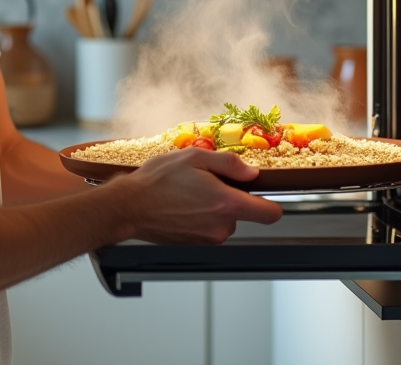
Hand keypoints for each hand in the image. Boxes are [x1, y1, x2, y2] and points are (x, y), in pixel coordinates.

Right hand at [114, 147, 282, 244]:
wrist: (128, 207)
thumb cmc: (156, 181)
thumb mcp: (195, 157)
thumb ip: (229, 164)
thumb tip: (251, 172)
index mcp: (227, 204)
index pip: (271, 214)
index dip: (272, 203)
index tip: (265, 194)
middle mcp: (221, 227)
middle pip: (243, 213)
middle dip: (231, 197)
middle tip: (207, 182)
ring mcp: (208, 239)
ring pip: (224, 220)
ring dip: (214, 207)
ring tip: (190, 192)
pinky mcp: (194, 244)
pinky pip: (208, 228)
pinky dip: (201, 216)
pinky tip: (182, 204)